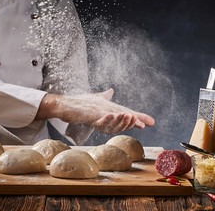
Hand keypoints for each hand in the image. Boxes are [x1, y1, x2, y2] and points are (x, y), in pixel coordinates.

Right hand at [37, 89, 154, 133]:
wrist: (64, 104)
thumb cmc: (80, 103)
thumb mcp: (95, 100)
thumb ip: (104, 96)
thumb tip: (111, 90)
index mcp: (109, 107)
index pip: (126, 113)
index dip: (138, 118)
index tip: (151, 123)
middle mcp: (106, 107)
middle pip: (123, 114)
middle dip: (134, 119)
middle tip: (143, 124)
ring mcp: (98, 110)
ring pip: (113, 116)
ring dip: (122, 119)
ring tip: (131, 118)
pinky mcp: (88, 113)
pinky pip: (98, 117)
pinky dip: (105, 117)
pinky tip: (111, 116)